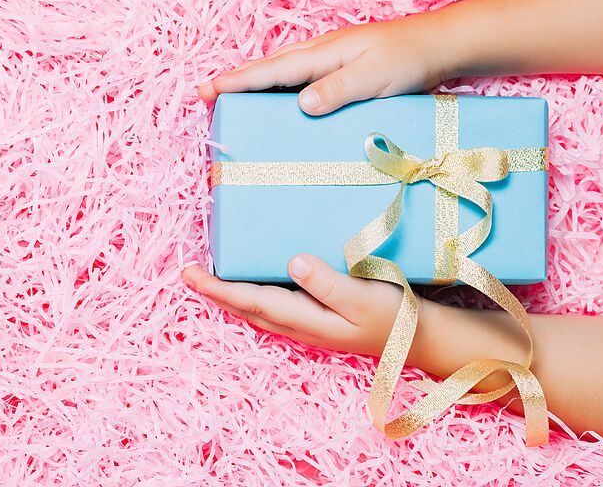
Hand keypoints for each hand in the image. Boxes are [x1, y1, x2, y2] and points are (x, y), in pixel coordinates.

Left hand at [181, 254, 427, 361]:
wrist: (416, 340)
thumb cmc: (393, 316)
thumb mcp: (363, 298)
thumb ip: (327, 283)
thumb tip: (292, 262)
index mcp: (306, 320)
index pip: (252, 301)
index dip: (219, 288)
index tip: (190, 275)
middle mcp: (299, 325)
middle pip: (246, 308)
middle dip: (215, 292)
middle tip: (186, 272)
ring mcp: (306, 325)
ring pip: (256, 310)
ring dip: (230, 295)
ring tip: (208, 277)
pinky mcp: (315, 319)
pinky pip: (271, 306)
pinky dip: (251, 294)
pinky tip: (250, 282)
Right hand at [197, 14, 465, 114]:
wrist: (438, 47)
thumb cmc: (408, 59)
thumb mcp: (374, 77)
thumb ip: (337, 89)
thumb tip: (300, 104)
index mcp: (322, 53)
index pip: (271, 70)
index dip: (238, 82)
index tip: (207, 91)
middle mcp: (320, 53)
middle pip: (268, 68)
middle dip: (235, 81)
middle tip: (203, 96)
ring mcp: (329, 60)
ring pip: (281, 71)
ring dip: (254, 83)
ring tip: (230, 98)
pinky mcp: (341, 70)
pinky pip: (299, 78)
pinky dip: (279, 88)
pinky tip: (278, 102)